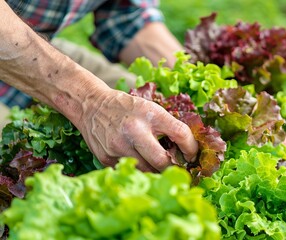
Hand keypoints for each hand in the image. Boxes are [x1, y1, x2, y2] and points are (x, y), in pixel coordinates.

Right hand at [78, 89, 197, 171]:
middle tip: (180, 170)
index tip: (192, 155)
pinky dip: (141, 171)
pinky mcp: (107, 159)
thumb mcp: (151, 108)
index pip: (180, 133)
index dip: (191, 148)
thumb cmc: (127, 108)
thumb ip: (169, 126)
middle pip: (162, 161)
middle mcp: (134, 131)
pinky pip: (131, 171)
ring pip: (147, 171)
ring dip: (158, 172)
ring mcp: (119, 147)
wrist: (92, 106)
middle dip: (174, 169)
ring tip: (162, 168)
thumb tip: (188, 150)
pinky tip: (143, 164)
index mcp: (150, 114)